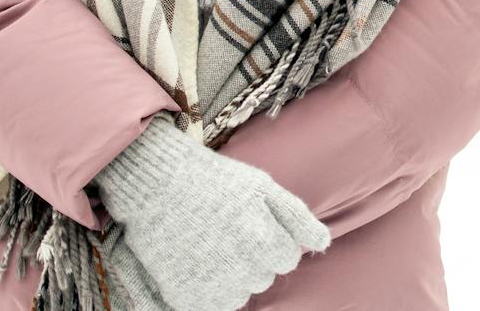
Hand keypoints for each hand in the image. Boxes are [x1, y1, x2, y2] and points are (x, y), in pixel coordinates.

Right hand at [94, 116, 328, 310]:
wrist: (157, 185)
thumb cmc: (214, 182)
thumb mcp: (262, 187)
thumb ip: (297, 218)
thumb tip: (323, 243)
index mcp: (262, 241)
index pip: (287, 259)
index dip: (272, 239)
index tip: (251, 223)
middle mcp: (240, 270)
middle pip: (264, 278)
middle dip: (253, 258)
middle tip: (228, 230)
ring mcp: (212, 287)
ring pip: (241, 295)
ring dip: (232, 276)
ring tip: (212, 244)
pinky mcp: (187, 298)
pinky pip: (214, 304)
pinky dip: (209, 287)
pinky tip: (199, 260)